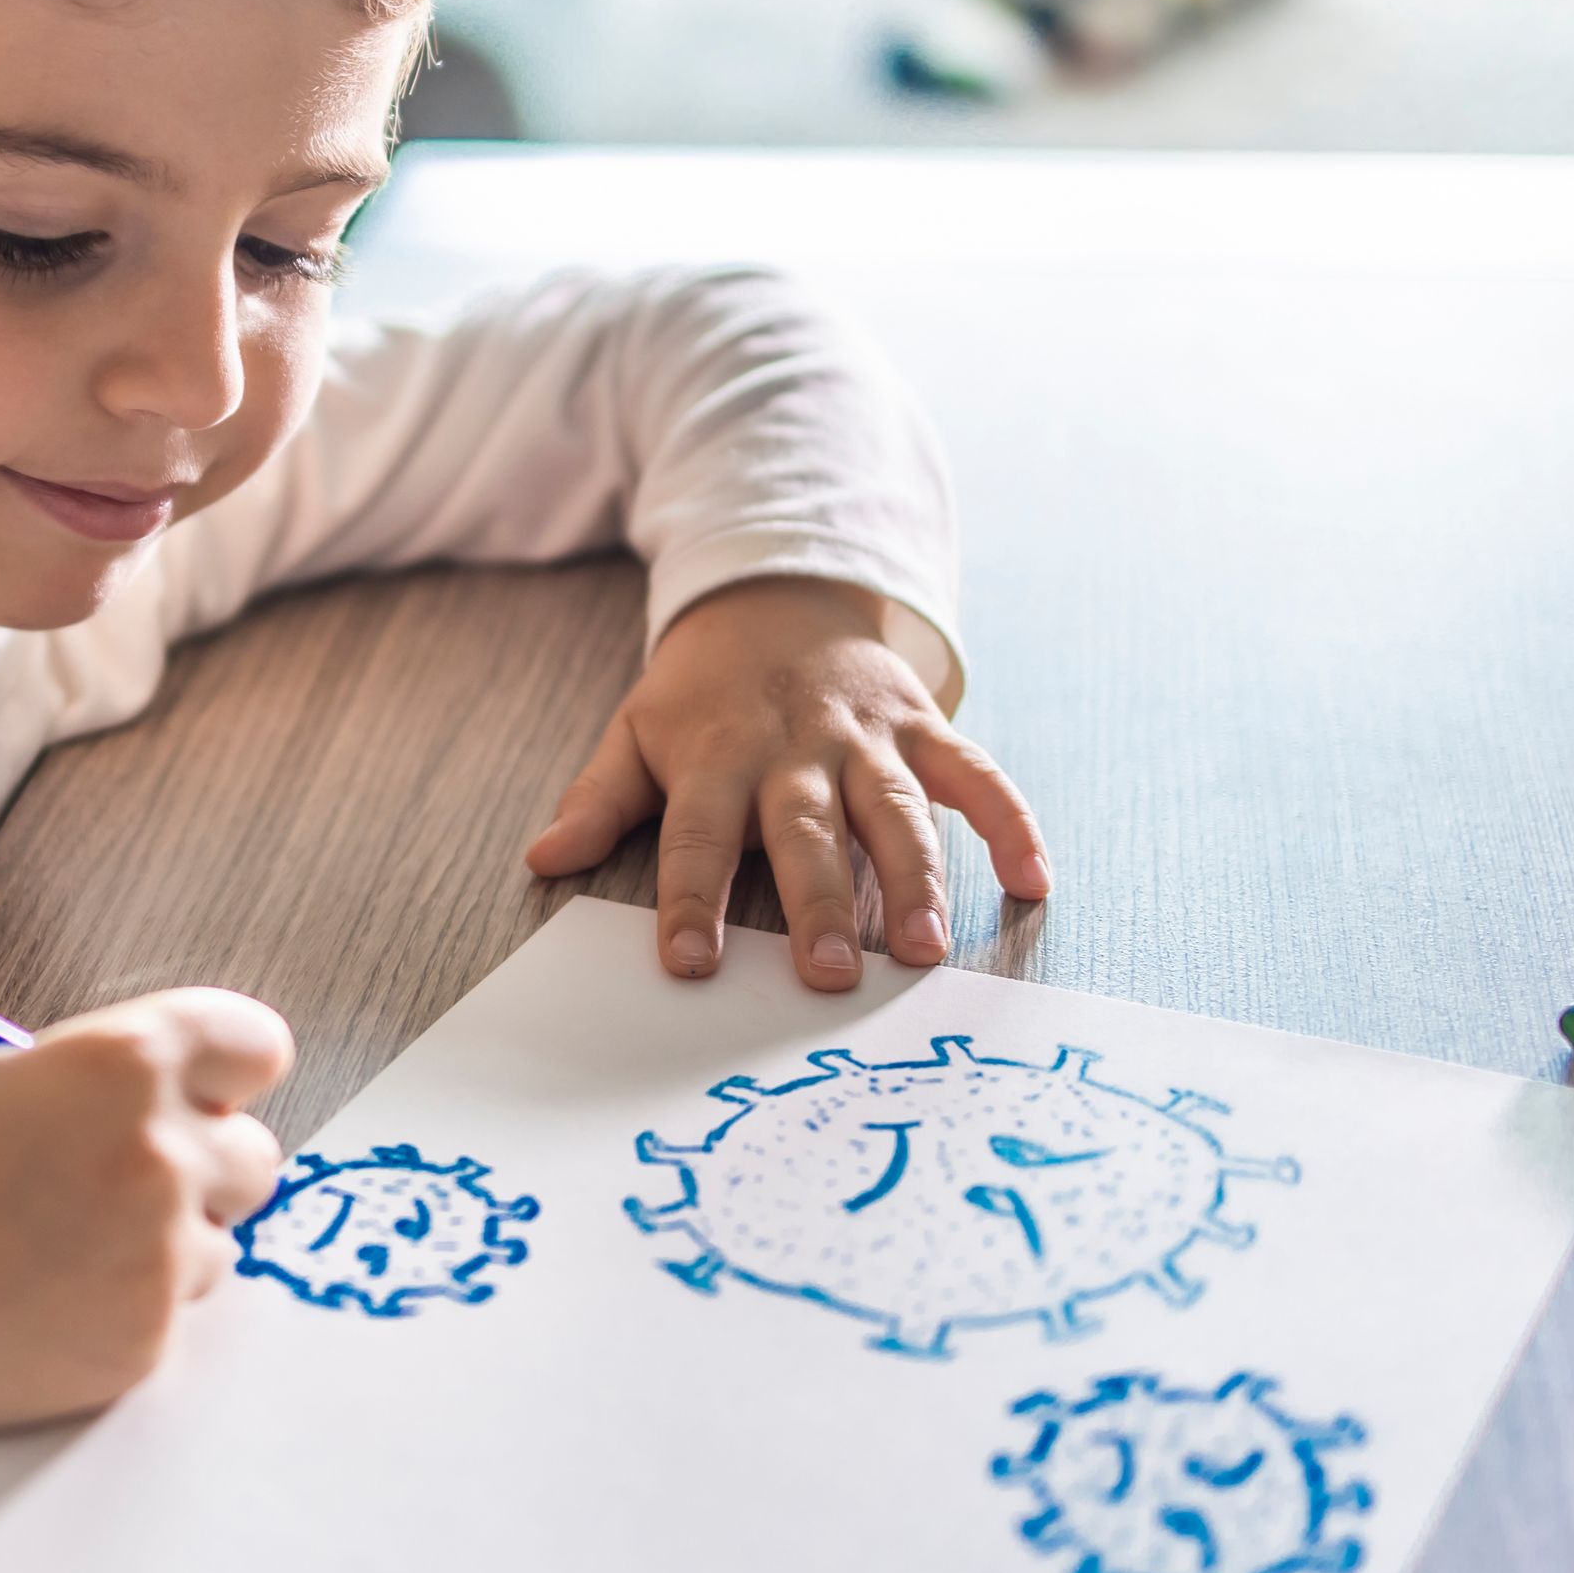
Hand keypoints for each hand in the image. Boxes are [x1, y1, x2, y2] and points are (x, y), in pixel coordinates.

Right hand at [0, 988, 291, 1443]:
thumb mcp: (3, 1084)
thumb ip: (106, 1092)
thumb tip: (187, 1119)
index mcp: (126, 1058)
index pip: (255, 1048)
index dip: (224, 1079)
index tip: (202, 1101)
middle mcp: (161, 1151)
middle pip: (254, 1158)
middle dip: (199, 1174)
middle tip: (114, 1192)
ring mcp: (158, 1254)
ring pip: (215, 1247)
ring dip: (158, 1253)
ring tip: (47, 1256)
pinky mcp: (140, 1343)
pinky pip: (169, 1322)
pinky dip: (116, 1319)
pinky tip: (33, 1309)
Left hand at [521, 576, 1048, 991]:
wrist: (777, 594)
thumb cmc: (702, 691)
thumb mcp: (635, 731)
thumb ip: (597, 800)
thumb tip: (541, 863)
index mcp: (716, 756)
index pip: (697, 836)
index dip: (691, 900)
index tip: (691, 966)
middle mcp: (795, 749)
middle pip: (805, 832)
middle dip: (817, 905)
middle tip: (827, 978)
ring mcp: (866, 737)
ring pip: (896, 809)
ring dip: (914, 878)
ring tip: (924, 948)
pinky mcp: (923, 727)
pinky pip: (976, 775)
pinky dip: (1010, 823)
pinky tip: (1033, 883)